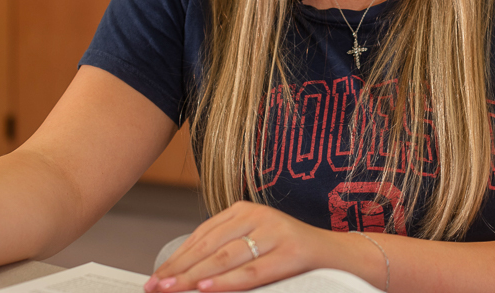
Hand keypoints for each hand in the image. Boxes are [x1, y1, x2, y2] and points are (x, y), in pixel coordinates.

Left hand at [145, 201, 360, 291]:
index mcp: (245, 210)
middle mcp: (258, 216)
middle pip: (209, 247)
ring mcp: (276, 232)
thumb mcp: (256, 245)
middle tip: (155, 286)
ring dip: (194, 277)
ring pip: (226, 258)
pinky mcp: (291, 253)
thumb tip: (185, 275)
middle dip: (178, 269)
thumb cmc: (291, 255)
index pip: (201, 235)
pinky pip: (252, 271)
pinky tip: (206, 288)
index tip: (155, 276)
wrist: (339, 256)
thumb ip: (227, 252)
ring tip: (172, 289)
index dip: (176, 257)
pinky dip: (226, 281)